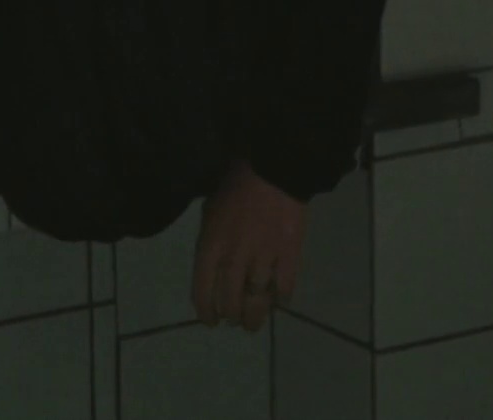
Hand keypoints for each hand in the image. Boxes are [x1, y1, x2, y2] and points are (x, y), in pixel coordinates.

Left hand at [190, 158, 306, 330]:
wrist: (275, 169)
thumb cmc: (237, 185)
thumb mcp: (210, 211)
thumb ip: (210, 241)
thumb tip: (212, 266)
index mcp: (211, 246)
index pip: (202, 291)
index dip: (206, 312)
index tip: (211, 321)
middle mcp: (234, 258)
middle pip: (230, 302)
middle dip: (231, 317)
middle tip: (235, 321)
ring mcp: (263, 258)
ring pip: (256, 301)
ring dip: (254, 316)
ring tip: (254, 323)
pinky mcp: (289, 255)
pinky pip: (284, 287)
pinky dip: (281, 297)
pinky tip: (279, 299)